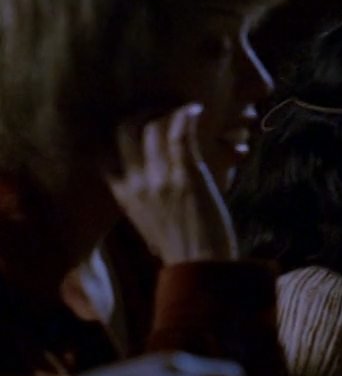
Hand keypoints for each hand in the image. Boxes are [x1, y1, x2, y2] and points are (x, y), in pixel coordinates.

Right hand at [106, 104, 236, 263]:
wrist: (201, 266)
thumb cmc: (181, 248)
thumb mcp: (148, 224)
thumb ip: (142, 201)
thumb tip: (145, 188)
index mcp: (123, 195)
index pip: (106, 152)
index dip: (119, 132)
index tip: (138, 124)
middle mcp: (136, 183)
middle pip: (126, 131)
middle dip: (143, 113)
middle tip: (162, 109)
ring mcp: (160, 179)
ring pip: (153, 128)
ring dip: (168, 111)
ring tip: (183, 109)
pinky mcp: (187, 176)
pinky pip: (179, 135)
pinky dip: (186, 117)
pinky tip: (196, 110)